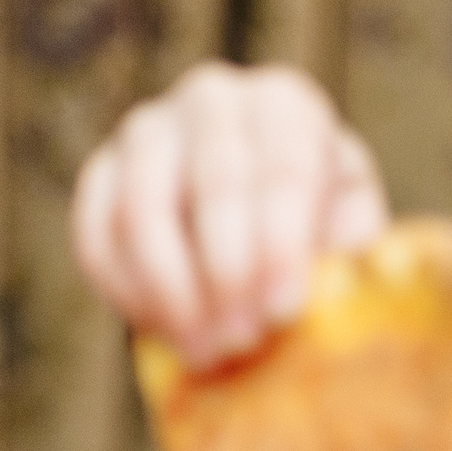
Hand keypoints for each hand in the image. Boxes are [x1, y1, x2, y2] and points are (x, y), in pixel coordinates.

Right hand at [71, 61, 388, 366]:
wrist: (264, 224)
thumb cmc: (323, 232)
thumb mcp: (355, 237)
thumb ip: (352, 259)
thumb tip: (338, 298)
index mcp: (287, 105)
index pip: (284, 166)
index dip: (282, 244)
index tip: (284, 312)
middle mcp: (213, 100)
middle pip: (213, 180)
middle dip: (229, 272)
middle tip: (244, 341)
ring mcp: (146, 130)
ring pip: (141, 207)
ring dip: (172, 290)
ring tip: (208, 350)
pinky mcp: (100, 173)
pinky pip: (96, 233)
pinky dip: (126, 292)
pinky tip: (166, 334)